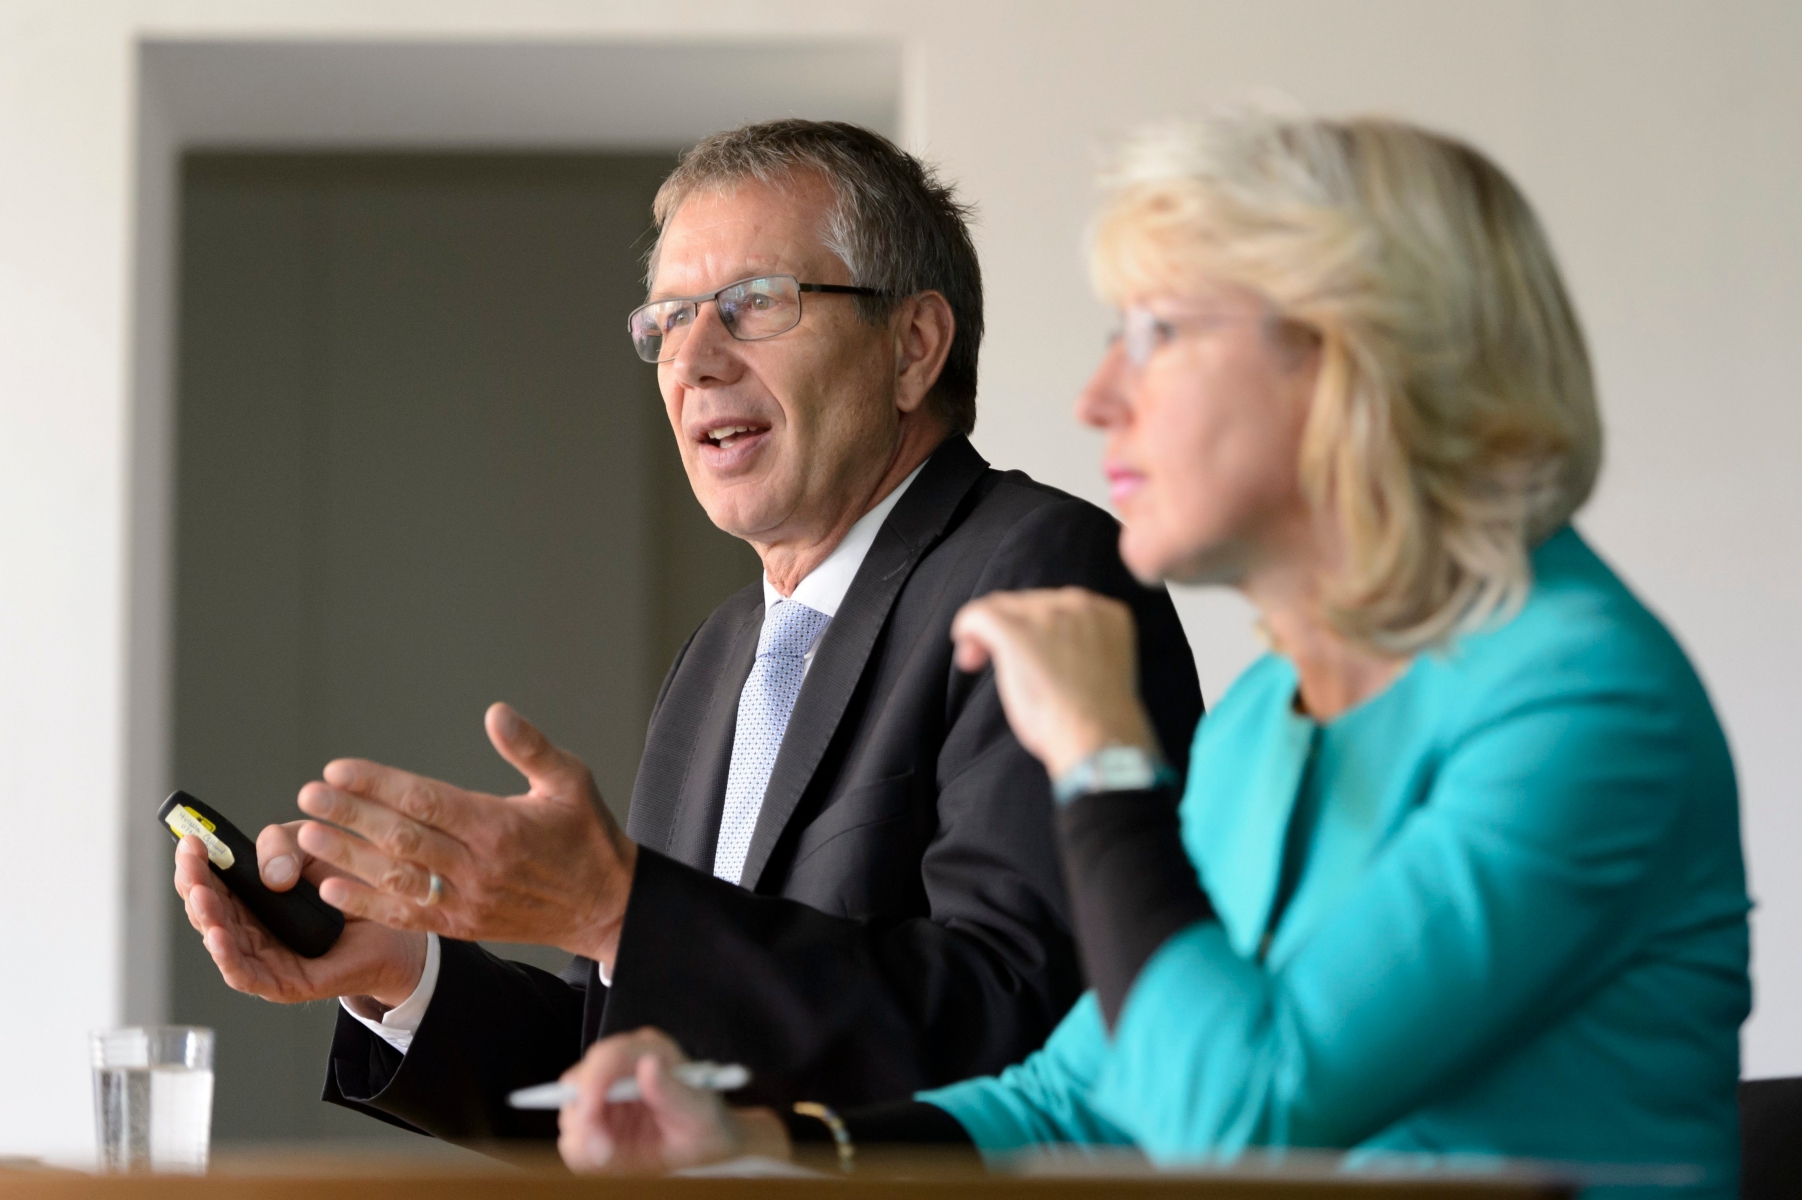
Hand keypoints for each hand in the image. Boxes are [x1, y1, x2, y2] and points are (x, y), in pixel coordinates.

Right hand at [173, 830, 425, 1008]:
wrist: (392, 925)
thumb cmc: (346, 887)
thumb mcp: (312, 848)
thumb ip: (285, 847)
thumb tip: (271, 875)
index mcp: (248, 897)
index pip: (209, 882)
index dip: (195, 863)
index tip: (190, 842)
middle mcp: (248, 928)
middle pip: (207, 912)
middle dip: (194, 886)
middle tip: (190, 864)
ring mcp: (263, 958)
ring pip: (220, 942)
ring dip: (206, 918)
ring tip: (201, 895)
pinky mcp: (283, 983)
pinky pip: (246, 975)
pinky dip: (227, 957)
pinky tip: (218, 936)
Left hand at [291, 702, 636, 967]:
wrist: (605, 906)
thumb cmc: (587, 836)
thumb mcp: (571, 780)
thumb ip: (530, 747)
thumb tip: (496, 712)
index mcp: (500, 826)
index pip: (426, 801)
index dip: (378, 785)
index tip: (339, 769)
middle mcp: (479, 866)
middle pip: (401, 838)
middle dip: (350, 815)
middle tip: (308, 795)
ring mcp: (467, 900)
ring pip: (395, 878)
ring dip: (347, 856)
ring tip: (307, 835)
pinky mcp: (463, 925)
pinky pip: (407, 914)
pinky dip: (366, 902)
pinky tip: (332, 886)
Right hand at [557, 1028, 784, 1173]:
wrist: (705, 1145)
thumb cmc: (706, 1121)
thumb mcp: (697, 1110)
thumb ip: (672, 1090)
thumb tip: (647, 1066)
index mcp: (647, 1050)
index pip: (607, 1056)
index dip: (592, 1083)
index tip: (589, 1117)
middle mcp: (620, 1066)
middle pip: (577, 1082)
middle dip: (583, 1119)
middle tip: (603, 1153)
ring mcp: (604, 1092)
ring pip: (571, 1112)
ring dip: (584, 1141)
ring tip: (615, 1157)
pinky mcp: (597, 1118)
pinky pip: (575, 1137)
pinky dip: (586, 1154)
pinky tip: (614, 1158)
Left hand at [950, 588, 1157, 777]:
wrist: (1098, 737)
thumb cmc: (1098, 720)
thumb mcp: (1100, 667)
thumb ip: (1078, 645)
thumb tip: (1042, 648)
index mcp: (1105, 613)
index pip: (1057, 605)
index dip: (1034, 627)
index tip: (1028, 655)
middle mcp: (1078, 604)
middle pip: (1028, 603)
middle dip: (1012, 628)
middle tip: (1002, 664)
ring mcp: (1046, 613)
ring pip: (1002, 607)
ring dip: (989, 632)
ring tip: (980, 663)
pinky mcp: (1013, 629)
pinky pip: (977, 615)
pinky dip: (967, 630)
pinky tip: (968, 657)